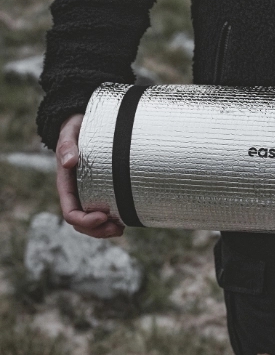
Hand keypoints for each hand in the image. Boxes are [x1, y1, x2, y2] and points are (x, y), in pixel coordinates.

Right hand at [56, 113, 123, 237]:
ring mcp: (90, 193)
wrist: (86, 123)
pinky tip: (127, 218)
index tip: (103, 216)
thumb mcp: (70, 132)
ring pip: (94, 222)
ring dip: (106, 230)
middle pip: (82, 223)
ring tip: (122, 228)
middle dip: (98, 230)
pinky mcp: (104, 189)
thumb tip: (69, 162)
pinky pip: (106, 211)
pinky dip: (114, 219)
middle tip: (118, 229)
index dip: (85, 220)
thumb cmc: (77, 128)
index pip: (71, 212)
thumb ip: (67, 145)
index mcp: (67, 184)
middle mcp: (78, 192)